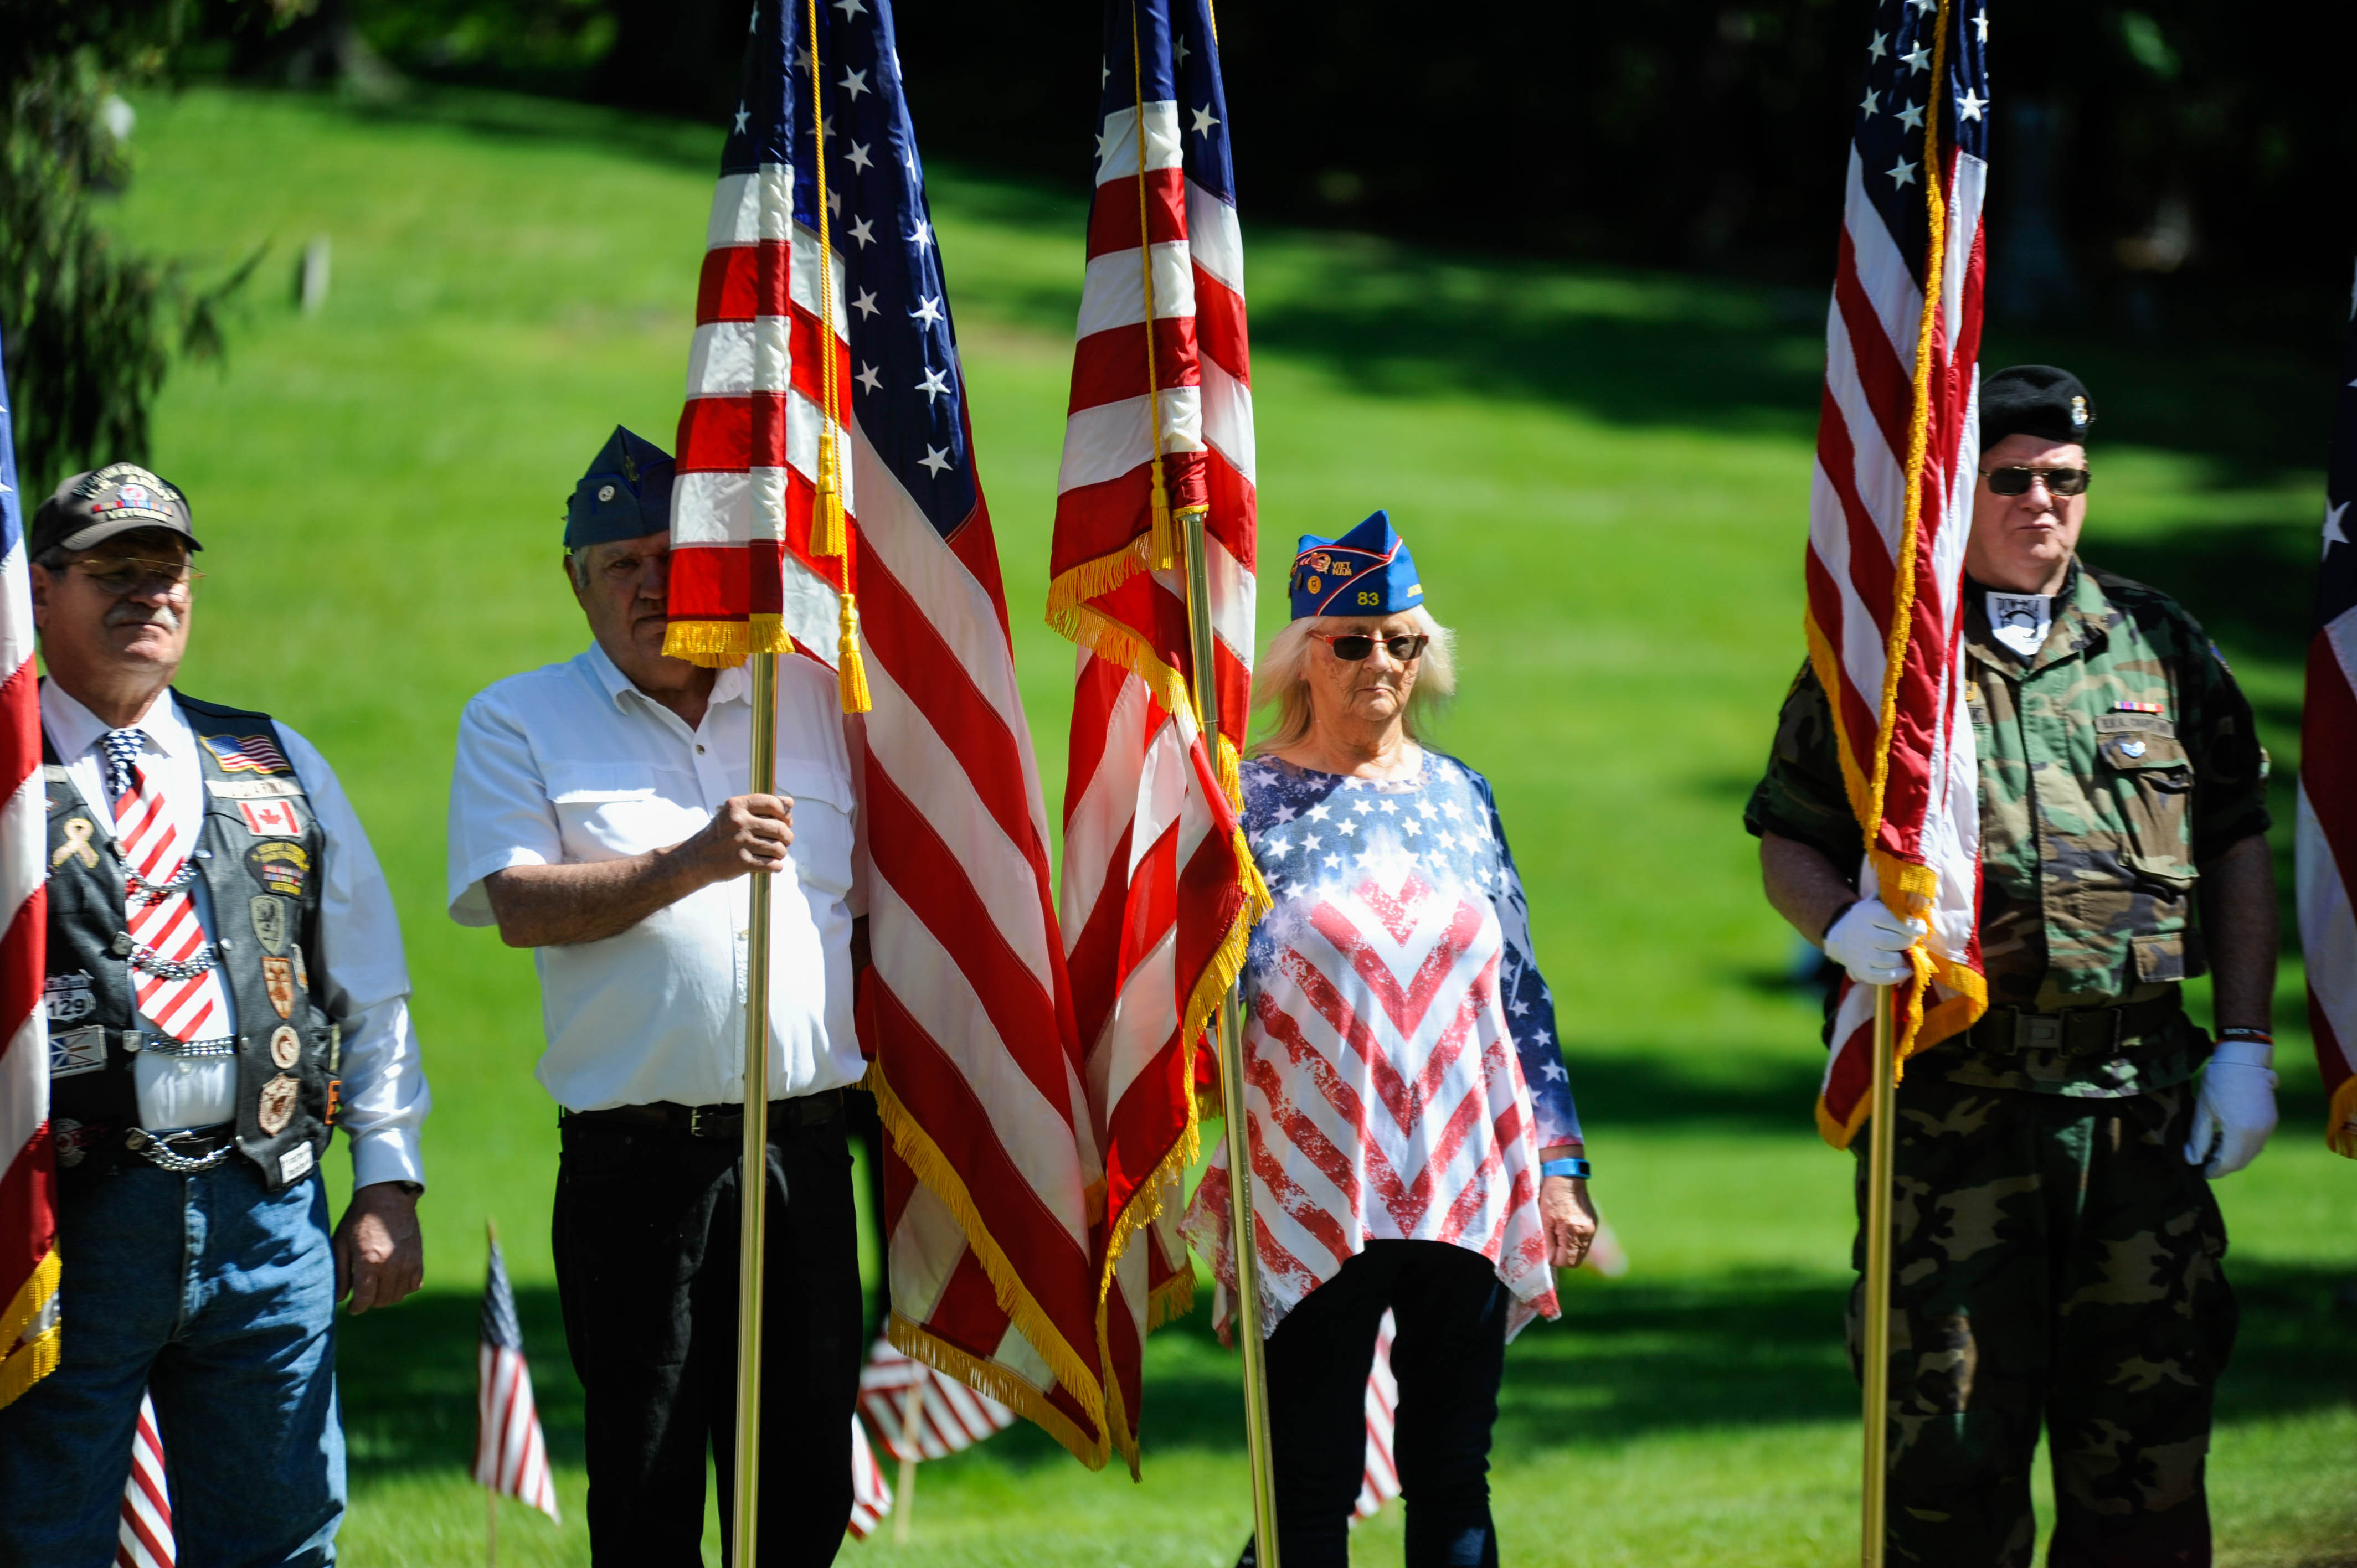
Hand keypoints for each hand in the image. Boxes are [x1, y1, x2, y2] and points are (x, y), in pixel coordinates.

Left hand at [334, 1182, 422, 1312]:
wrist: (388, 1197)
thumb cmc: (359, 1220)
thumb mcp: (341, 1243)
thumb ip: (339, 1273)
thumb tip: (340, 1299)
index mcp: (370, 1262)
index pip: (365, 1300)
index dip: (356, 1308)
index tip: (352, 1307)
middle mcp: (391, 1265)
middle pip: (381, 1301)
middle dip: (369, 1302)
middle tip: (362, 1294)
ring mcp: (408, 1262)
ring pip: (398, 1296)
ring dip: (385, 1296)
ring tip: (376, 1287)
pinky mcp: (418, 1258)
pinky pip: (414, 1285)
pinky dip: (403, 1288)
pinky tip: (393, 1280)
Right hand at [680, 793, 793, 884]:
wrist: (695, 859)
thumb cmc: (721, 835)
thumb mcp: (733, 815)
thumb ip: (761, 807)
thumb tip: (790, 803)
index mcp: (737, 806)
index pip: (773, 803)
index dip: (785, 813)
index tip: (786, 821)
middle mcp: (739, 822)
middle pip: (780, 828)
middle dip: (787, 836)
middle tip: (784, 841)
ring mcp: (741, 843)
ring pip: (779, 848)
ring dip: (781, 852)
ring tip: (775, 853)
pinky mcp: (742, 862)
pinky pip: (773, 864)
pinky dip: (776, 866)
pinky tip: (771, 865)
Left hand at [1540, 1175, 1597, 1268]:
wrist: (1566, 1176)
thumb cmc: (1551, 1196)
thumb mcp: (1543, 1219)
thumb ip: (1546, 1242)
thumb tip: (1548, 1260)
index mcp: (1573, 1231)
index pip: (1566, 1262)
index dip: (1553, 1258)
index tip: (1546, 1247)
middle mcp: (1586, 1232)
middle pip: (1575, 1261)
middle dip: (1562, 1257)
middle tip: (1551, 1244)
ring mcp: (1592, 1229)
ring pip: (1581, 1253)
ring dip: (1569, 1250)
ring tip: (1558, 1235)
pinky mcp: (1593, 1224)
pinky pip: (1584, 1243)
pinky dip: (1575, 1242)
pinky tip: (1566, 1229)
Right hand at [1822, 900, 1925, 987]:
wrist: (1842, 937)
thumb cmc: (1868, 919)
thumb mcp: (1876, 904)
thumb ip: (1895, 902)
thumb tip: (1920, 902)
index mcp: (1867, 914)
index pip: (1893, 920)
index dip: (1911, 925)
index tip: (1920, 927)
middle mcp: (1863, 935)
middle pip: (1895, 941)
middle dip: (1910, 941)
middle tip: (1913, 939)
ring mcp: (1862, 955)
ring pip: (1892, 960)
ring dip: (1904, 958)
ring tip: (1905, 952)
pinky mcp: (1863, 971)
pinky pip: (1884, 977)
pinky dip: (1899, 975)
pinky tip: (1906, 969)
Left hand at [2185, 1038, 2276, 1177]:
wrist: (2244, 1059)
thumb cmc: (2219, 1082)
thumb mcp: (2203, 1110)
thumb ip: (2198, 1139)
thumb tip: (2192, 1160)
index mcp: (2240, 1132)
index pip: (2228, 1163)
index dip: (2214, 1170)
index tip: (2201, 1172)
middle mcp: (2259, 1133)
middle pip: (2241, 1161)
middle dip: (2223, 1165)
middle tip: (2205, 1161)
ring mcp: (2268, 1127)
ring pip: (2251, 1153)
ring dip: (2233, 1155)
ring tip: (2212, 1146)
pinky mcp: (2271, 1120)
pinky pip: (2257, 1142)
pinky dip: (2243, 1145)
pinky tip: (2226, 1136)